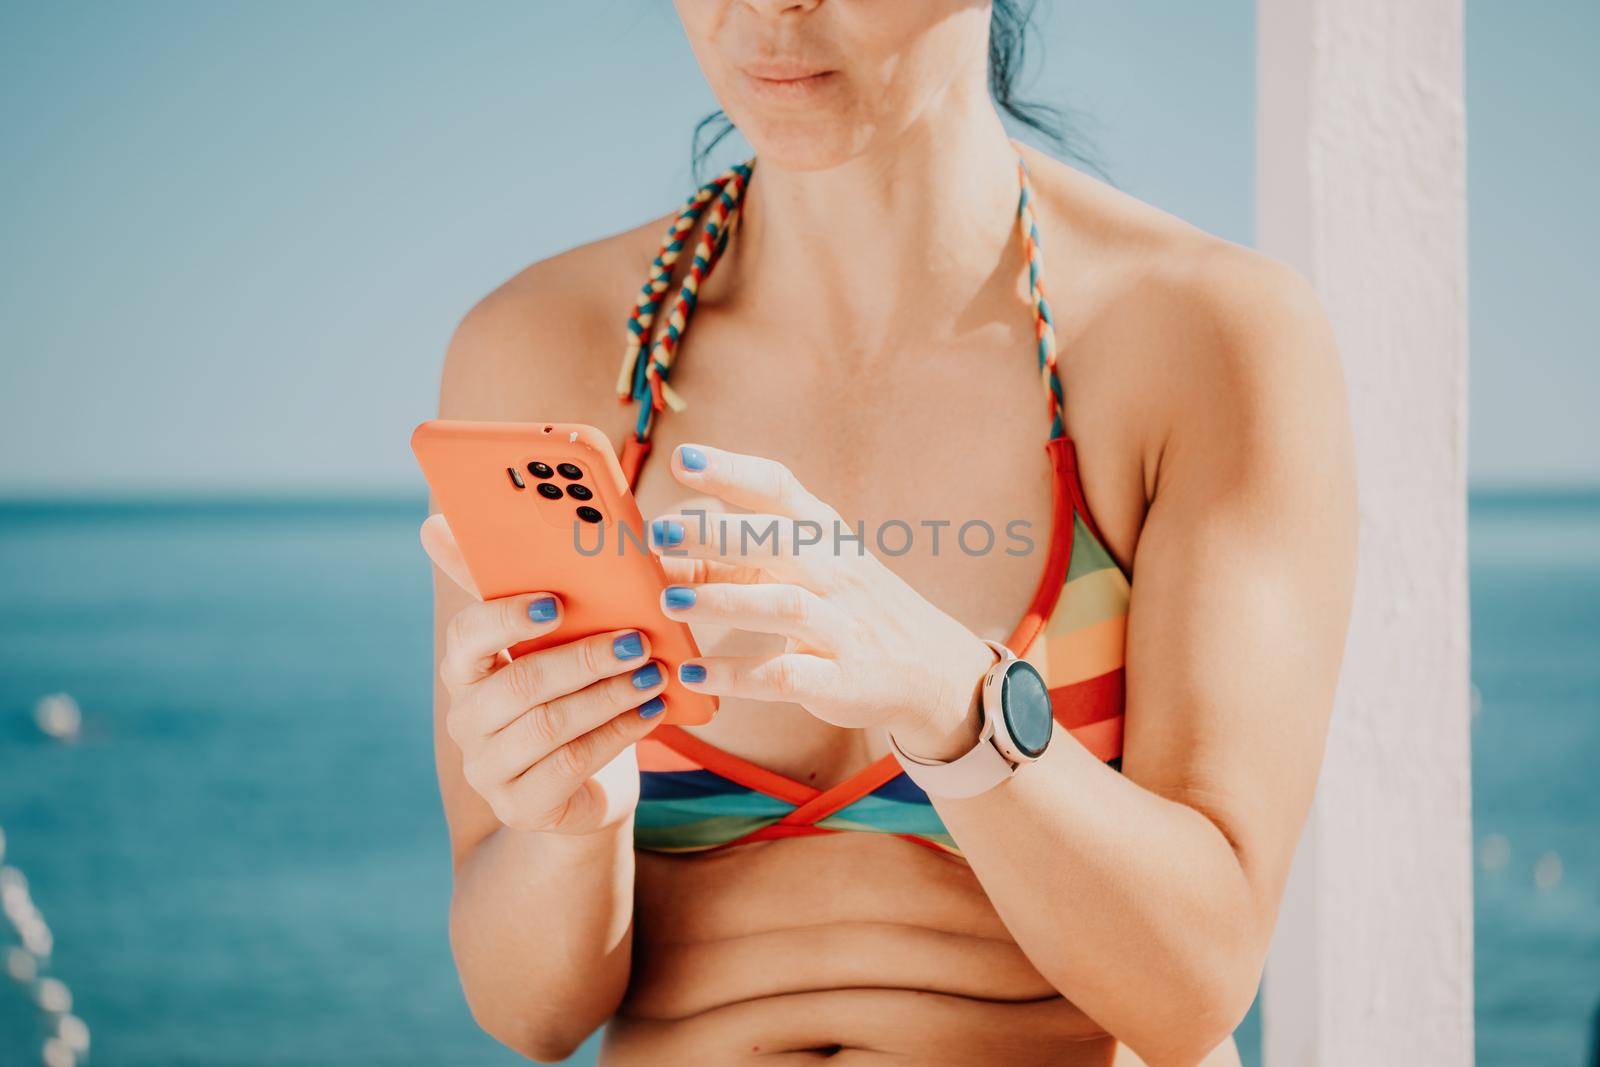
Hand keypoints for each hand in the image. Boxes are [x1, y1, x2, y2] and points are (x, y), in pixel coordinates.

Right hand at [422, 514, 666, 834]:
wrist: (579, 788)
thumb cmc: (565, 695)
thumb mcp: (548, 645)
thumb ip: (518, 585)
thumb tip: (441, 520)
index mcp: (463, 670)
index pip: (466, 637)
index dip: (507, 618)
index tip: (556, 601)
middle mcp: (465, 721)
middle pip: (520, 685)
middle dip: (584, 659)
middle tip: (637, 639)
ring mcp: (489, 770)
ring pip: (552, 726)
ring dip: (610, 695)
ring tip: (656, 672)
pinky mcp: (522, 807)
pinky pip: (574, 764)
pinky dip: (618, 732)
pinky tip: (652, 711)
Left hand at [648, 444, 997, 760]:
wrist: (931, 667)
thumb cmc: (849, 606)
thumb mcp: (806, 569)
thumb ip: (735, 560)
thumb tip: (655, 557)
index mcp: (823, 534)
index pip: (779, 489)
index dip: (732, 471)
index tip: (683, 459)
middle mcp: (836, 571)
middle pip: (777, 541)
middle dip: (717, 534)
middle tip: (657, 533)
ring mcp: (843, 625)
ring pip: (783, 606)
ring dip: (722, 602)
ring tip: (667, 603)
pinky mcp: (842, 679)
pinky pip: (785, 675)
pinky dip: (736, 674)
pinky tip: (693, 672)